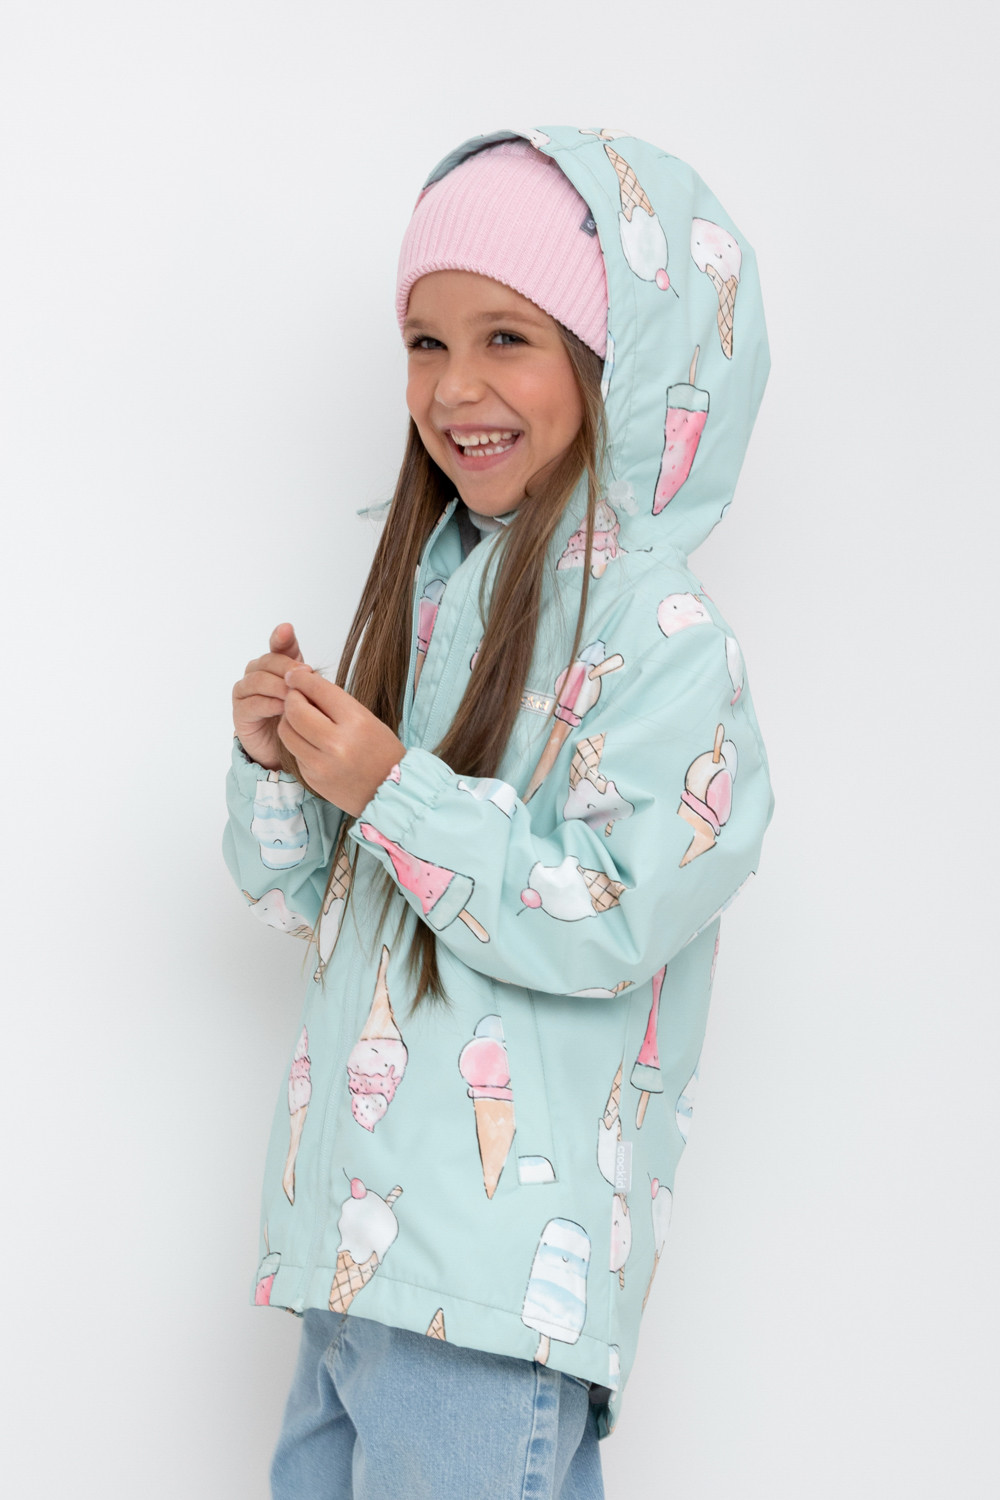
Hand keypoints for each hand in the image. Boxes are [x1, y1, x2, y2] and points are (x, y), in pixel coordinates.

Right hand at [232, 623, 305, 769]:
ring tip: (294, 694)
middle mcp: (256, 673)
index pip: (277, 645)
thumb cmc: (298, 716)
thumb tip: (309, 664)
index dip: (281, 637)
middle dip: (287, 667)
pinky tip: (282, 707)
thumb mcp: (308, 693)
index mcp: (274, 664)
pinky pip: (252, 704)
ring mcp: (245, 692)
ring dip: (277, 686)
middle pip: (267, 661)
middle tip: (305, 674)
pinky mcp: (240, 713)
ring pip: (257, 681)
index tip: (287, 630)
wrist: (289, 747)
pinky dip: (267, 704)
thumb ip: (306, 673)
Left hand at [278, 668, 404, 815]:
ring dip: (288, 720)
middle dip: (291, 698)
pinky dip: (298, 742)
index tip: (295, 675)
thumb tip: (304, 686)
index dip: (301, 678)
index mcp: (356, 721)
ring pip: (287, 731)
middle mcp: (336, 743)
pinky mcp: (312, 778)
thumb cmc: (382, 752)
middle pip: (294, 710)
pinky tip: (310, 741)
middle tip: (295, 696)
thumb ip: (335, 704)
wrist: (391, 792)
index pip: (318, 690)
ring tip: (300, 718)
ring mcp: (321, 763)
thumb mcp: (367, 720)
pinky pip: (294, 751)